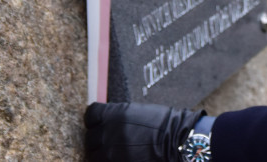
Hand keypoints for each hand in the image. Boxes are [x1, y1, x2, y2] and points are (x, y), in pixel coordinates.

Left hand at [84, 101, 204, 161]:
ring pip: (93, 155)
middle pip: (90, 137)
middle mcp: (108, 133)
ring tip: (115, 151)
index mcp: (113, 114)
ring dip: (102, 153)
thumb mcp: (138, 111)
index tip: (99, 122)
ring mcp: (110, 152)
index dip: (95, 119)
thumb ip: (118, 115)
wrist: (177, 140)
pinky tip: (120, 157)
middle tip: (110, 139)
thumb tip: (106, 121)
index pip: (90, 115)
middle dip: (98, 138)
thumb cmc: (163, 123)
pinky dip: (109, 161)